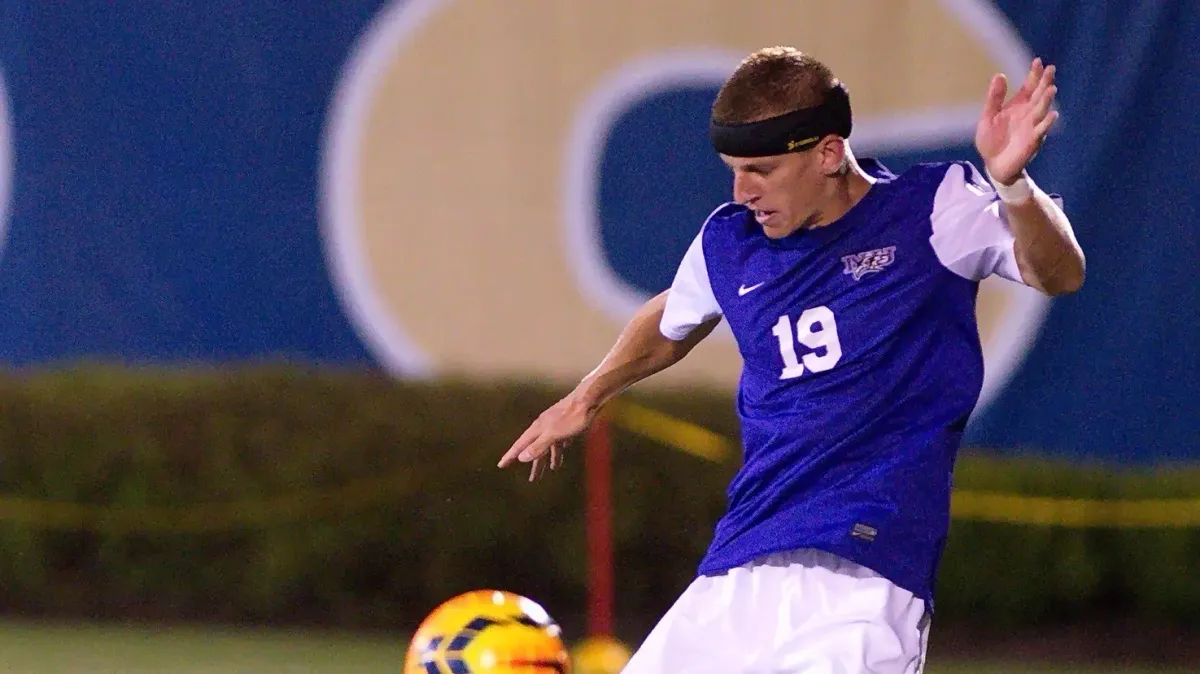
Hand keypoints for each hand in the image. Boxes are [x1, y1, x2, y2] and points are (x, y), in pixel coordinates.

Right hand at [497, 392, 597, 481]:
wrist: (589, 399)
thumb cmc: (572, 416)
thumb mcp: (553, 434)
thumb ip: (538, 446)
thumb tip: (521, 457)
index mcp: (538, 429)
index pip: (520, 445)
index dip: (511, 456)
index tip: (501, 465)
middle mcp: (544, 426)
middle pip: (536, 448)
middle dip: (535, 463)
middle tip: (533, 479)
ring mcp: (556, 424)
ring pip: (550, 444)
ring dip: (551, 456)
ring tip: (552, 468)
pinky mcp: (568, 423)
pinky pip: (561, 438)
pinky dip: (561, 446)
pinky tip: (564, 449)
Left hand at [975, 57, 1058, 184]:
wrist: (993, 165)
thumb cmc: (991, 141)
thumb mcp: (988, 117)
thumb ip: (994, 98)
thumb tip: (1000, 75)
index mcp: (1018, 106)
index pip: (1029, 87)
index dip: (1034, 74)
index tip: (1037, 61)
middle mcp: (1028, 114)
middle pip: (1039, 95)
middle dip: (1045, 82)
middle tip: (1051, 68)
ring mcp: (1032, 127)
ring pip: (1042, 110)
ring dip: (1047, 100)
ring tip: (1051, 88)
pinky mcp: (1032, 141)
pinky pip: (1041, 130)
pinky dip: (1046, 123)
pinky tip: (1052, 115)